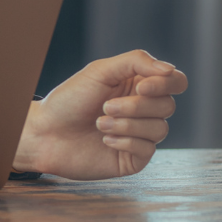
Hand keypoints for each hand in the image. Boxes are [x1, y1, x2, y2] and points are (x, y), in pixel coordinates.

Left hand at [12, 49, 186, 179]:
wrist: (46, 133)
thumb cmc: (70, 99)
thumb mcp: (101, 71)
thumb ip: (137, 62)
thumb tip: (170, 70)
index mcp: (139, 85)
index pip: (175, 81)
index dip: (166, 84)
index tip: (141, 87)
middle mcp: (144, 110)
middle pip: (168, 105)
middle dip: (136, 106)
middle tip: (106, 106)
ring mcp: (140, 135)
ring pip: (160, 128)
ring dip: (127, 124)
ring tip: (99, 123)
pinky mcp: (133, 158)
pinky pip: (148, 149)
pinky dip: (126, 141)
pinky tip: (105, 139)